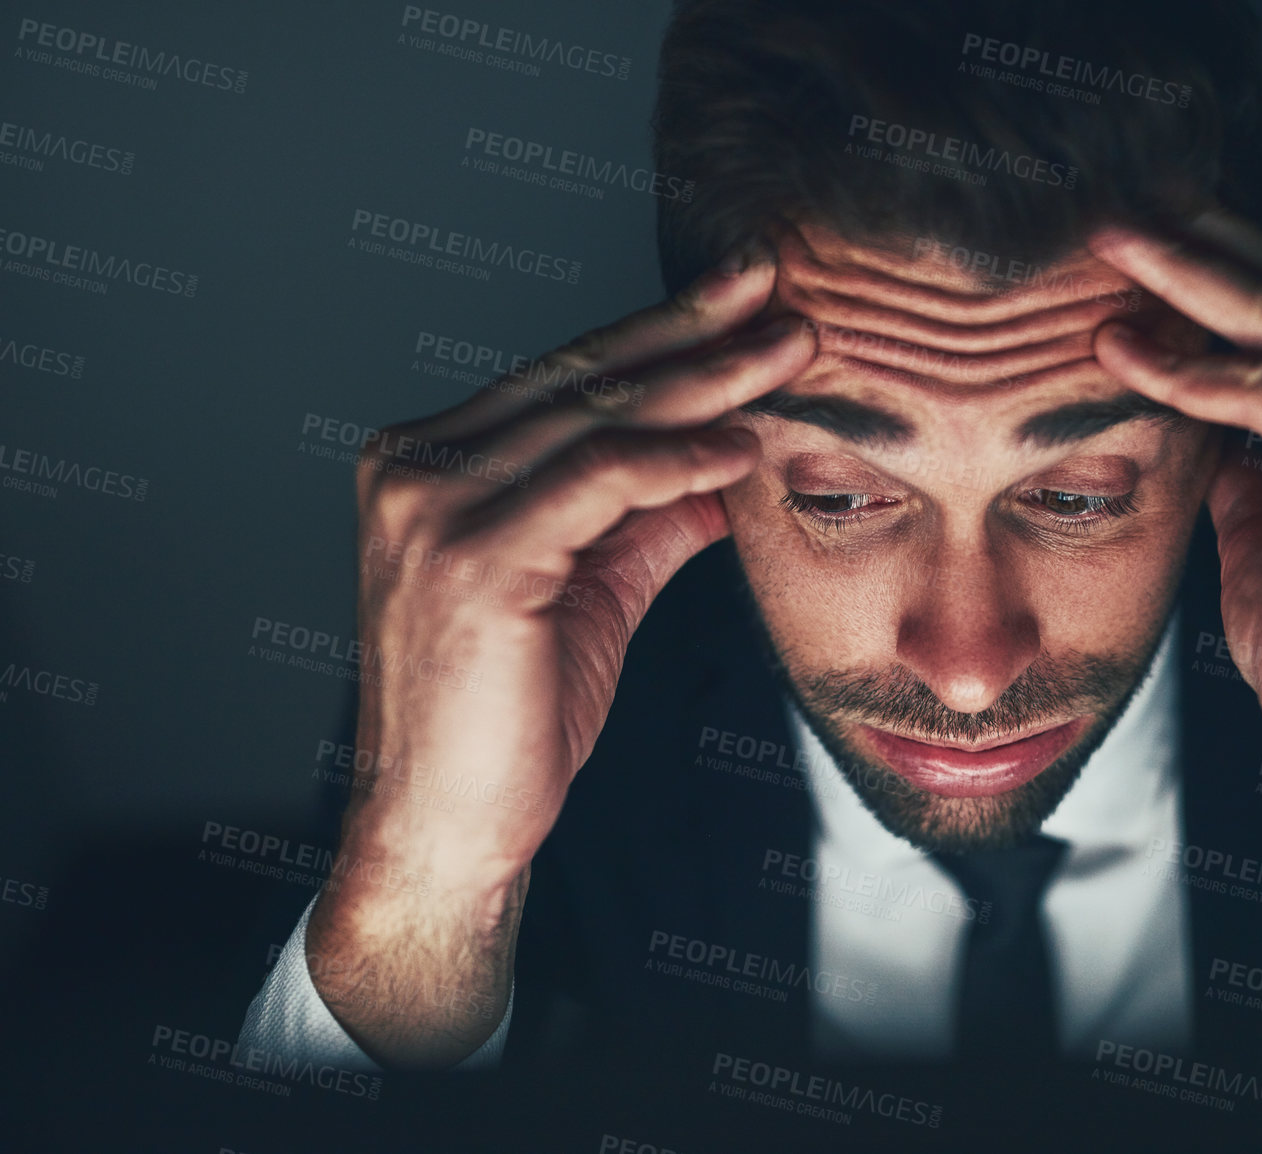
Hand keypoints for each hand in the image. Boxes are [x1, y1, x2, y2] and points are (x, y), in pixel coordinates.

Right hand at [305, 248, 813, 1066]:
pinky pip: (599, 481)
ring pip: (596, 418)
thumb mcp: (593, 588)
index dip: (658, 334)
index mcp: (429, 465)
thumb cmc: (511, 717)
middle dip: (690, 329)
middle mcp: (414, 469)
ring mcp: (431, 509)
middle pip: (582, 378)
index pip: (565, 377)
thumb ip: (648, 515)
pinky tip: (743, 446)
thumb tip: (730, 455)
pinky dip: (680, 459)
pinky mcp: (471, 560)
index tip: (738, 300)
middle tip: (774, 284)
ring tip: (788, 351)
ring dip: (705, 380)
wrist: (448, 830)